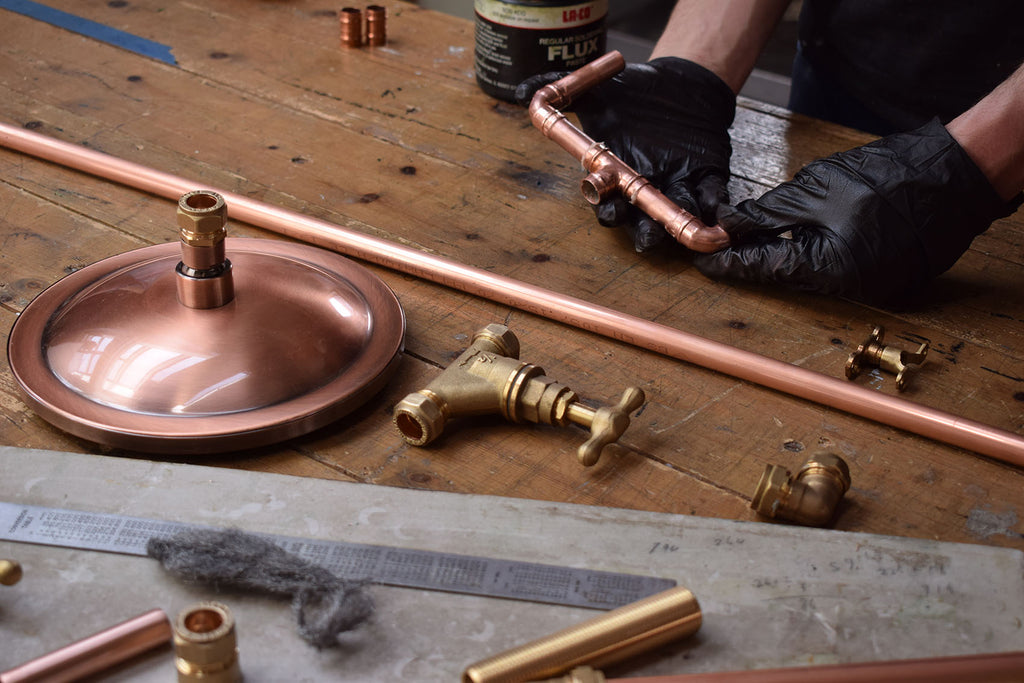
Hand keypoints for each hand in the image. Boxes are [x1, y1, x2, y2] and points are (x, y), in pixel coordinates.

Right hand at [516, 58, 735, 251]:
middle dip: (643, 231)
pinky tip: (722, 220)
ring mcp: (674, 186)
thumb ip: (561, 91)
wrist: (679, 84)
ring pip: (674, 218)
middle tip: (648, 235)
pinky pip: (711, 200)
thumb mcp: (597, 91)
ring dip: (681, 230)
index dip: (608, 207)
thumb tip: (522, 90)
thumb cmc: (633, 95)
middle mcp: (640, 190)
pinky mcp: (705, 178)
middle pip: (639, 221)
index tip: (611, 206)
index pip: (606, 202)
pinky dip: (718, 212)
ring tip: (690, 236)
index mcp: (613, 177)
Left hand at [692, 119, 1021, 304]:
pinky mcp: (886, 276)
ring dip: (785, 251)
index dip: (730, 263)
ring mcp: (873, 286)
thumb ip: (768, 212)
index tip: (703, 262)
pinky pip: (838, 267)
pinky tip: (802, 232)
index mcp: (831, 268)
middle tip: (723, 243)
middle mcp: (852, 287)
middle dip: (755, 256)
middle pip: (786, 274)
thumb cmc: (889, 176)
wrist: (956, 172)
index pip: (764, 269)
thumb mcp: (815, 189)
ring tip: (758, 233)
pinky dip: (817, 251)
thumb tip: (730, 224)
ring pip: (811, 271)